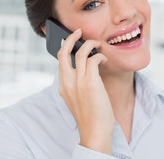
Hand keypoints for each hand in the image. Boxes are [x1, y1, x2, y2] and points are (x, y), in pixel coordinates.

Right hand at [57, 28, 113, 154]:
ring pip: (81, 53)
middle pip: (64, 52)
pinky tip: (104, 59)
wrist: (94, 131)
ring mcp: (78, 82)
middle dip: (71, 37)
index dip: (64, 47)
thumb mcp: (77, 99)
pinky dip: (100, 56)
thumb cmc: (90, 116)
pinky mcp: (90, 83)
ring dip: (91, 44)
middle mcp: (67, 82)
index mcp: (62, 86)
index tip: (69, 39)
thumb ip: (76, 84)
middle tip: (79, 31)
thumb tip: (84, 68)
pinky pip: (93, 60)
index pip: (60, 60)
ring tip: (98, 44)